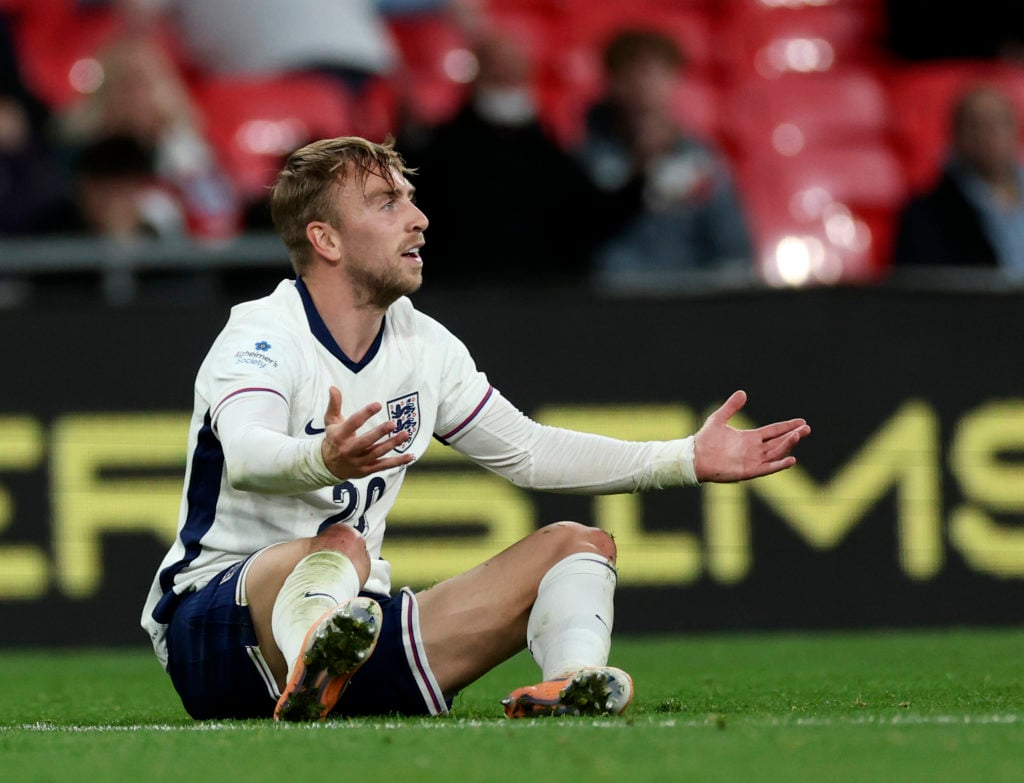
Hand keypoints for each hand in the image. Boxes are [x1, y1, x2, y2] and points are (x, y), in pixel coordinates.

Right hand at [320, 386, 414, 478]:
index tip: (378, 405)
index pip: (353, 423)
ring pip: (377, 453)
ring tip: (405, 434)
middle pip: (365, 441)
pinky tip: (410, 456)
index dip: (365, 413)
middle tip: (392, 424)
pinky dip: (397, 462)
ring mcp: (358, 462)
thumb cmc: (333, 439)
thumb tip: (333, 387)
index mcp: (339, 436)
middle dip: (379, 433)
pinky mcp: (366, 470)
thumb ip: (334, 405)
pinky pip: (383, 466)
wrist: (328, 466)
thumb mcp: (330, 422)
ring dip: (391, 444)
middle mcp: (348, 450)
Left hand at [694, 390, 809, 482]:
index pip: (773, 431)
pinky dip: (779, 464)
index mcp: (750, 438)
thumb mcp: (719, 419)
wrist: (694, 457)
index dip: (787, 426)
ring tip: (798, 435)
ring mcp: (753, 461)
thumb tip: (742, 392)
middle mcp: (754, 450)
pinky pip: (768, 468)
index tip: (801, 421)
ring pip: (776, 453)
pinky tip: (791, 459)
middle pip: (779, 441)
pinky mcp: (749, 471)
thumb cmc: (705, 440)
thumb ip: (731, 407)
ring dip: (788, 445)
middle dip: (793, 435)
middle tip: (807, 428)